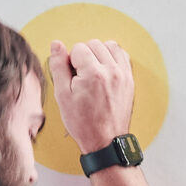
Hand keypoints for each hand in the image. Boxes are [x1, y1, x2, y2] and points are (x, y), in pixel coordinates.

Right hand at [50, 40, 134, 154]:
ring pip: (109, 46)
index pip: (78, 48)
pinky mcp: (129, 79)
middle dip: (84, 56)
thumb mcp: (63, 96)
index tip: (72, 78)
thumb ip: (58, 67)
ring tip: (92, 72)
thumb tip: (56, 45)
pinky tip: (104, 70)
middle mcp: (111, 71)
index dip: (70, 62)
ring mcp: (123, 74)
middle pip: (93, 44)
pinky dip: (112, 57)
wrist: (105, 141)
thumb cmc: (83, 123)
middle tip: (81, 77)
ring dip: (98, 54)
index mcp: (93, 74)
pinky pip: (122, 55)